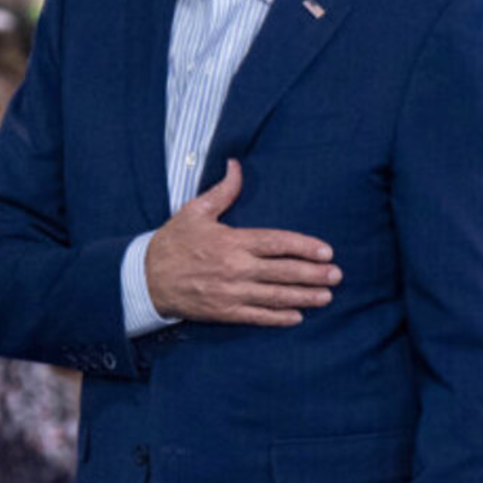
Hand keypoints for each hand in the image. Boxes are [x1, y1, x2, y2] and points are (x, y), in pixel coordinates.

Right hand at [145, 160, 338, 326]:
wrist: (145, 278)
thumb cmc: (173, 242)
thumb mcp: (195, 211)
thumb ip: (223, 190)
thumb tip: (236, 164)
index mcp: (232, 241)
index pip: (277, 243)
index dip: (304, 247)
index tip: (326, 251)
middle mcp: (235, 268)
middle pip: (282, 271)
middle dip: (313, 274)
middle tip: (337, 275)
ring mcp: (230, 292)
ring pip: (274, 296)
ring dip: (303, 297)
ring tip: (326, 297)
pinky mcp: (223, 312)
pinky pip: (256, 316)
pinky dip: (277, 318)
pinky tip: (297, 317)